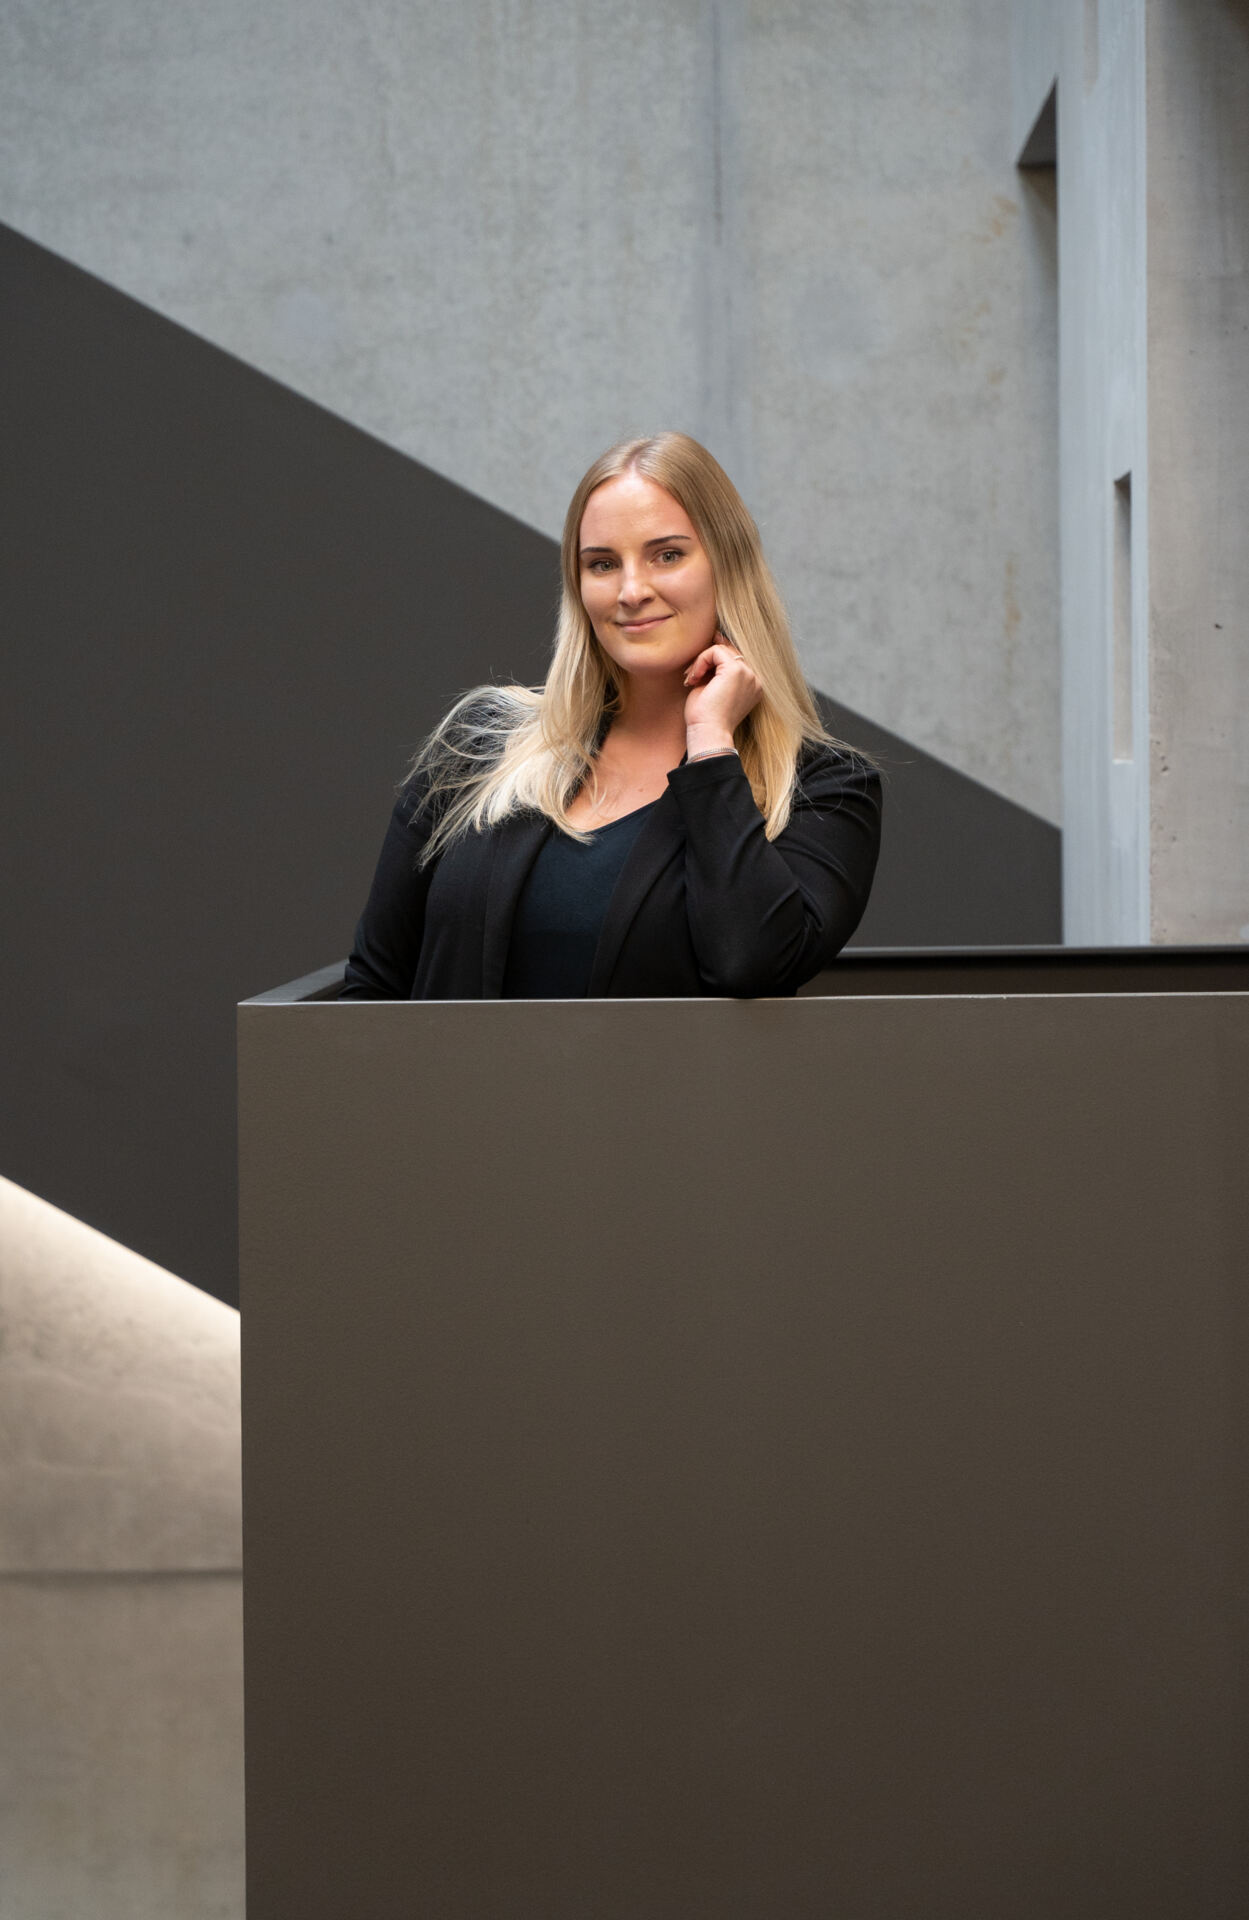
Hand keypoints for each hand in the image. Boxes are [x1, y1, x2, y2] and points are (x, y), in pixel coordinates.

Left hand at [682, 633, 761, 755]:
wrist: (708, 733)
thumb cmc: (706, 719)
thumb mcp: (714, 690)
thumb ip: (717, 671)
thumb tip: (713, 644)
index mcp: (752, 686)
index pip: (735, 660)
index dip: (714, 658)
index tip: (696, 668)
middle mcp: (754, 679)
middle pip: (729, 652)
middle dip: (706, 660)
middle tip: (691, 677)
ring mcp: (748, 674)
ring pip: (721, 650)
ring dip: (701, 662)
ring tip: (692, 680)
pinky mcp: (736, 670)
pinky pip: (715, 651)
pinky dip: (700, 661)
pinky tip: (694, 678)